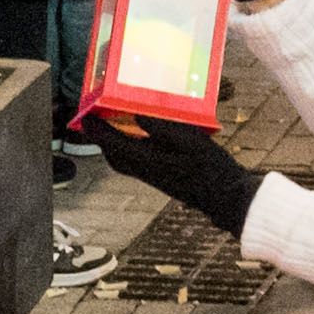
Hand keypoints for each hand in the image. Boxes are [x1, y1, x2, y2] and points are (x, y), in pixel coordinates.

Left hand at [91, 112, 261, 238]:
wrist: (226, 198)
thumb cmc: (212, 169)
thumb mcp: (192, 142)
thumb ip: (164, 129)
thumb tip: (139, 117)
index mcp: (150, 162)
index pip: (114, 145)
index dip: (97, 130)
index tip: (86, 116)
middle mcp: (147, 172)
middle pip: (114, 157)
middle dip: (102, 138)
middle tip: (98, 119)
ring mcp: (155, 178)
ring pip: (124, 163)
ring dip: (115, 145)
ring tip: (116, 126)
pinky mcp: (162, 180)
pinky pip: (136, 165)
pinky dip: (129, 151)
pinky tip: (142, 140)